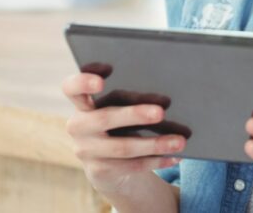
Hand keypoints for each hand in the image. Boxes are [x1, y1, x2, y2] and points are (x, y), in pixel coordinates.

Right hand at [62, 72, 185, 201]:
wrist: (107, 163)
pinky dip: (156, 160)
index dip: (83, 82)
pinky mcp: (99, 171)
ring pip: (122, 147)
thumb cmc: (120, 122)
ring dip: (154, 144)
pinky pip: (131, 166)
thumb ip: (132, 99)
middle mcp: (78, 126)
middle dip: (134, 115)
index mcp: (82, 102)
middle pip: (104, 118)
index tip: (102, 81)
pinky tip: (175, 156)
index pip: (72, 88)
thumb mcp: (120, 107)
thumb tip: (166, 99)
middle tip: (161, 112)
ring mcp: (86, 151)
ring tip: (179, 141)